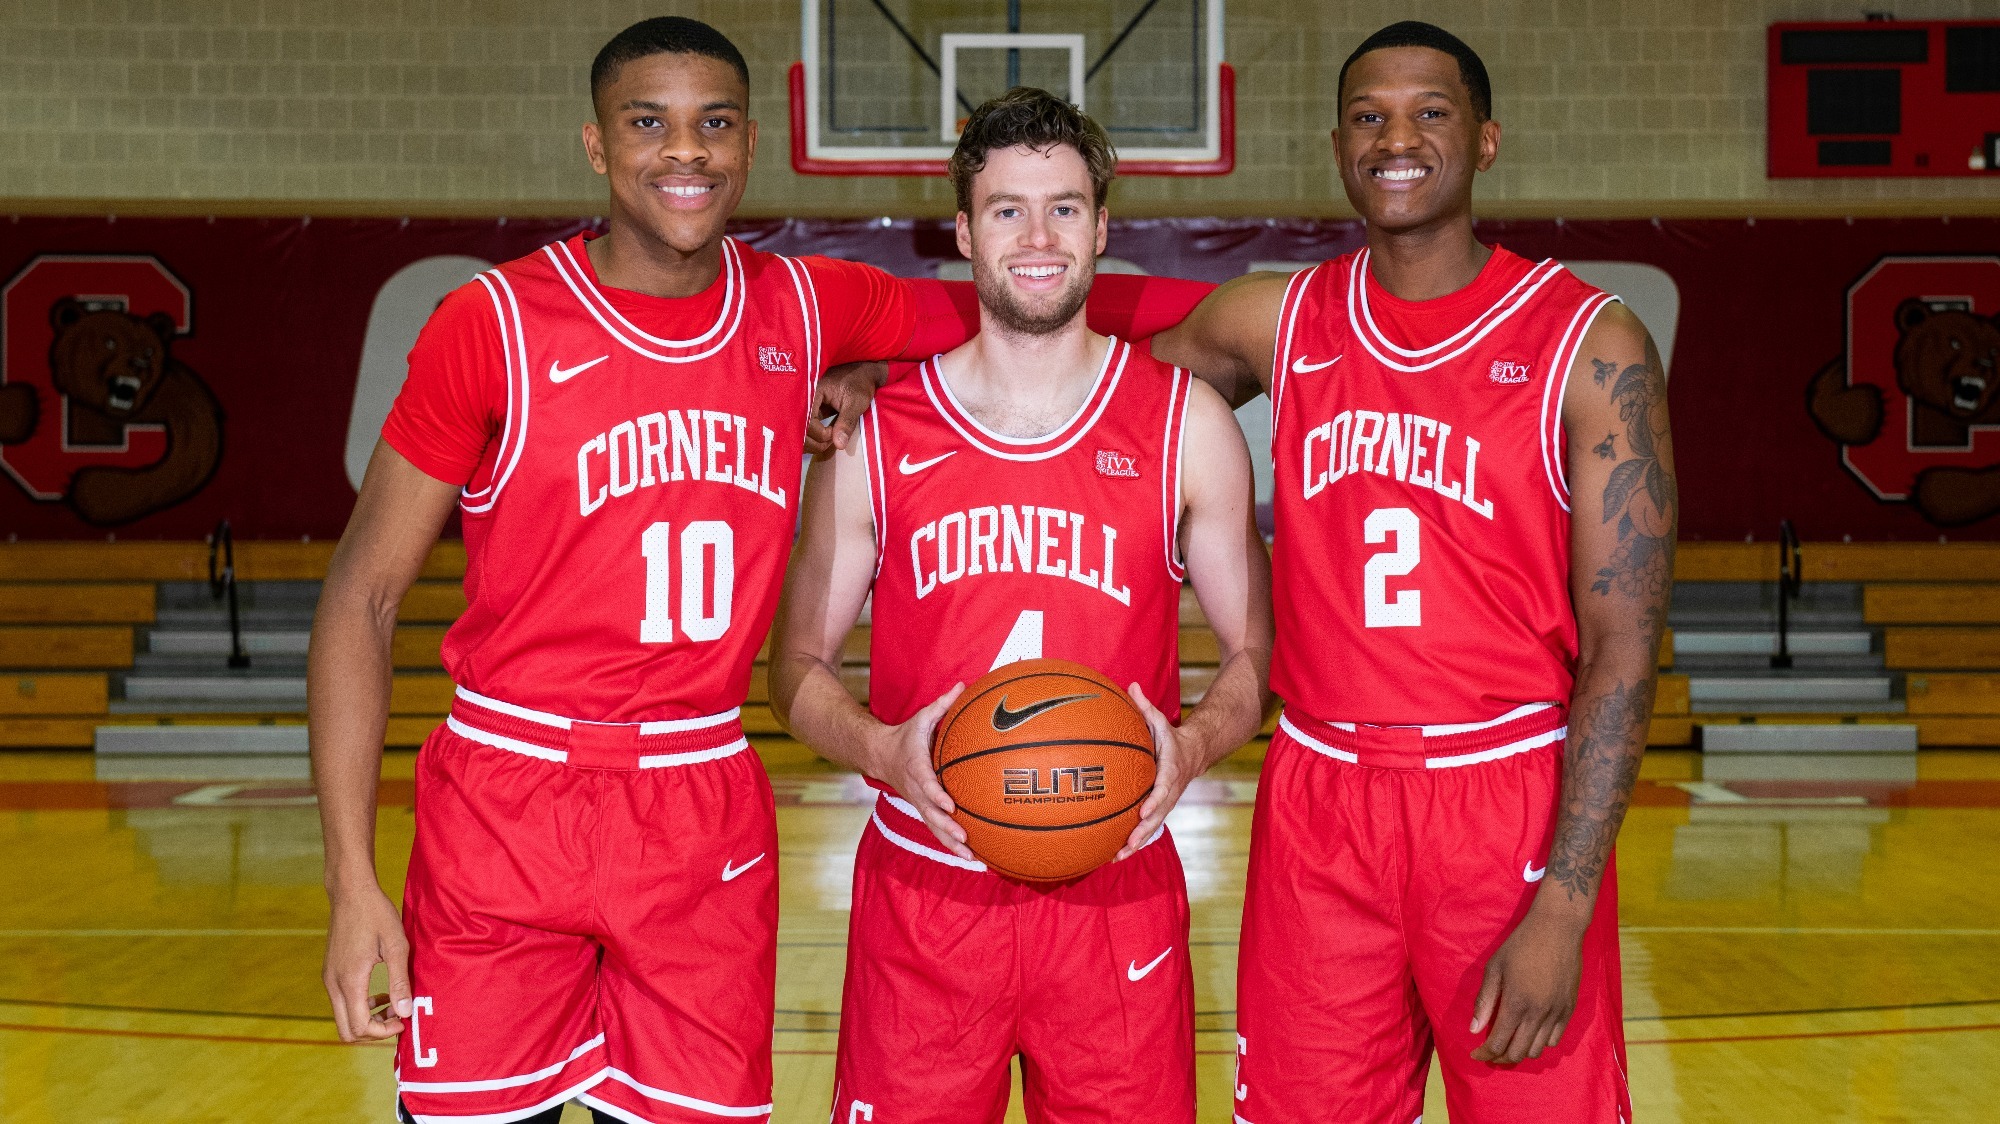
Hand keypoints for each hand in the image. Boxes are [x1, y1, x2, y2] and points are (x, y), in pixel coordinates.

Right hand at [323, 883, 411, 1042]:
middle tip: (398, 1016)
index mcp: (350, 980)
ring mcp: (329, 979)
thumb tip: (406, 1012)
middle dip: (373, 1031)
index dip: (383, 1032)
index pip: (360, 1026)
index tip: (403, 1020)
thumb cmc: (376, 915)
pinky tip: (380, 993)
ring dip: (367, 1018)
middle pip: (346, 1030)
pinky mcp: (331, 972)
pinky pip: (342, 1002)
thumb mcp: (396, 946)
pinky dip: (360, 1006)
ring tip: (393, 1003)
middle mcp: (333, 984)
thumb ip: (400, 981)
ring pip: (343, 1017)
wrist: (351, 892)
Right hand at [806, 361, 885, 456]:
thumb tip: (838, 445)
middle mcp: (805, 399)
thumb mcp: (855, 402)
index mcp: (812, 391)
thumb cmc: (860, 383)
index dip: (819, 433)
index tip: (835, 434)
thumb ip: (846, 422)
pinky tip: (828, 439)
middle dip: (815, 441)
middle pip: (799, 429)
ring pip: (801, 432)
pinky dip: (815, 438)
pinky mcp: (811, 412)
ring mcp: (806, 406)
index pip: (806, 420)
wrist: (863, 374)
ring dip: (814, 442)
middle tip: (833, 442)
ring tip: (831, 440)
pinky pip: (807, 429)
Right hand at [868, 683, 970, 859]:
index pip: (927, 785)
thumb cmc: (905, 736)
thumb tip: (963, 685)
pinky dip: (952, 844)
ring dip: (952, 845)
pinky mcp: (923, 810)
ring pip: (935, 828)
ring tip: (973, 861)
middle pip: (932, 815)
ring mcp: (920, 803)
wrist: (878, 755)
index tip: (950, 806)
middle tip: (965, 840)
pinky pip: (938, 829)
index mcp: (917, 769)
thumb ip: (942, 704)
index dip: (937, 796)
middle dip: (948, 829)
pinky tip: (972, 857)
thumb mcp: (922, 718)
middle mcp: (918, 791)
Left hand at [1116, 682, 1198, 860]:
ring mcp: (1164, 803)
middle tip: (1128, 844)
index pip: (1163, 789)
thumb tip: (1130, 685)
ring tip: (1117, 858)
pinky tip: (1114, 854)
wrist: (1194, 753)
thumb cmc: (1170, 736)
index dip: (1154, 801)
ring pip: (1151, 827)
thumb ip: (1145, 706)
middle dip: (1143, 831)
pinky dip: (1133, 841)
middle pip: (1157, 816)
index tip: (1142, 811)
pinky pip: (1146, 827)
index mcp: (1170, 771)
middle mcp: (1168, 792)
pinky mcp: (1158, 809)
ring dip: (1136, 843)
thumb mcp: (1159, 720)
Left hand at [1468, 903, 1587, 1063]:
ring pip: (1538, 1050)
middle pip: (1518, 1054)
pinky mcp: (1569, 1009)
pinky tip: (1530, 1032)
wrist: (1557, 929)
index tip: (1475, 1054)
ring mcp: (1556, 1013)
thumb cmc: (1520, 944)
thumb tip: (1474, 1030)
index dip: (1484, 1054)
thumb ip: (1485, 1001)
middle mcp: (1538, 1014)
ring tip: (1510, 1042)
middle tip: (1490, 1052)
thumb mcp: (1495, 968)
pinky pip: (1555, 1040)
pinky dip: (1540, 1042)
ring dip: (1520, 1051)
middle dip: (1500, 1058)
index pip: (1498, 1044)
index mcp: (1516, 1004)